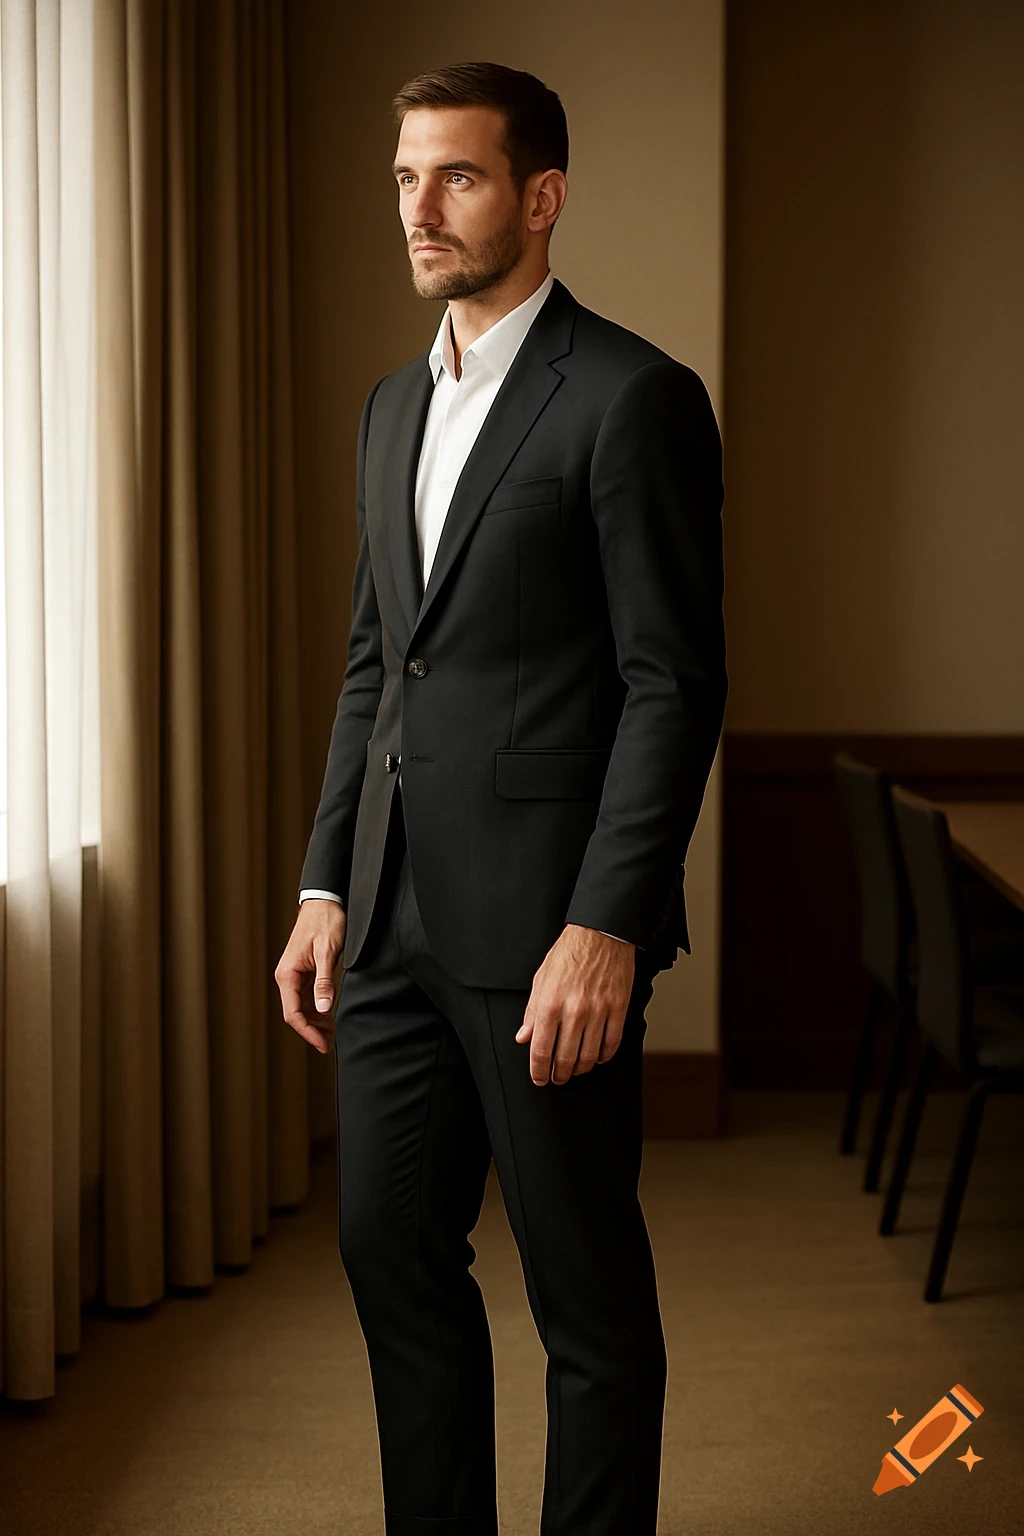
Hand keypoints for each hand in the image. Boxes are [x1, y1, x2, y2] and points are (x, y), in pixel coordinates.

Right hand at [274, 899, 346, 1054]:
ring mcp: (295, 975)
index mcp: (287, 974)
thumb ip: (325, 981)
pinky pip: (307, 997)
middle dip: (312, 1031)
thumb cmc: (324, 921)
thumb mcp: (327, 952)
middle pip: (295, 1014)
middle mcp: (287, 977)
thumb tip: (323, 1009)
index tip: (322, 1044)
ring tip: (331, 1035)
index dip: (307, 1032)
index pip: (293, 1013)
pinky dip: (317, 1009)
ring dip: (315, 1023)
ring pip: (301, 1007)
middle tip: (330, 1045)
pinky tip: (329, 1017)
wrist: (324, 901)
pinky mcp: (304, 972)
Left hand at [516, 924, 634, 1085]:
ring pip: (589, 1056)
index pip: (541, 1050)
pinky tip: (598, 1057)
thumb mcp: (540, 979)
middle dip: (559, 1075)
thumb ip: (532, 1012)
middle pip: (565, 1058)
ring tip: (575, 1069)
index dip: (538, 1070)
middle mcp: (574, 1011)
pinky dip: (604, 1056)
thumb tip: (524, 1037)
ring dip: (580, 1069)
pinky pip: (612, 1043)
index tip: (539, 1078)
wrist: (600, 934)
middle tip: (557, 1078)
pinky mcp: (618, 1009)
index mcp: (550, 1004)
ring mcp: (598, 1011)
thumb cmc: (569, 953)